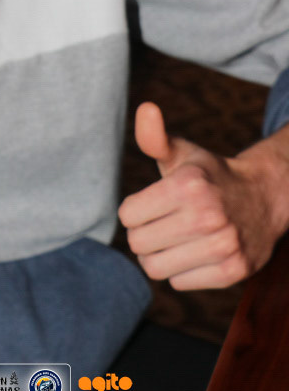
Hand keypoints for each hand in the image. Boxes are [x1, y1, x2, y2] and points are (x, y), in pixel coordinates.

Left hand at [118, 102, 288, 290]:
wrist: (262, 198)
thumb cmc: (208, 175)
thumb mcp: (182, 153)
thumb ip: (154, 138)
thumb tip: (145, 108)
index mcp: (188, 185)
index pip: (127, 215)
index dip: (134, 210)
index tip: (152, 203)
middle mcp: (208, 215)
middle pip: (138, 244)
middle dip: (143, 234)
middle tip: (162, 222)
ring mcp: (223, 245)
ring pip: (155, 268)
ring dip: (159, 255)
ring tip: (176, 238)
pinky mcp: (234, 271)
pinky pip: (179, 283)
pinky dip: (181, 271)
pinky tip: (196, 252)